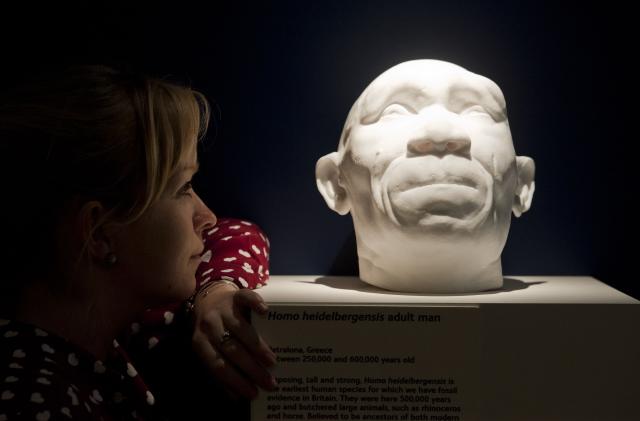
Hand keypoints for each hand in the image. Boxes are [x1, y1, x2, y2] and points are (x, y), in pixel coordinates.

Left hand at [190, 282, 277, 398]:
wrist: (210, 298)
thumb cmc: (213, 331)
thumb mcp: (209, 350)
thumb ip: (220, 370)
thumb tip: (236, 397)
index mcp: (200, 342)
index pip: (218, 366)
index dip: (235, 381)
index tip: (253, 393)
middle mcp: (210, 325)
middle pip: (232, 350)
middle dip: (251, 369)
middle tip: (269, 382)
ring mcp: (223, 308)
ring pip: (241, 329)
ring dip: (257, 346)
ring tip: (271, 361)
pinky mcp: (235, 295)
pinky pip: (245, 297)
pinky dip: (255, 303)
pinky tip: (264, 312)